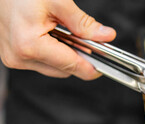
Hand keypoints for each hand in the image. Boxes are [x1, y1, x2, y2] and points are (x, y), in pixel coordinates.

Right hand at [0, 0, 115, 79]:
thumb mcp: (57, 1)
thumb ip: (83, 23)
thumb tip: (105, 36)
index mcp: (30, 45)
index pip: (71, 66)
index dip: (92, 67)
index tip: (104, 66)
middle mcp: (19, 57)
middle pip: (65, 70)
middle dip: (79, 57)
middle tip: (86, 40)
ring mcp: (14, 58)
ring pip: (55, 69)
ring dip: (65, 55)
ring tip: (64, 33)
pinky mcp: (14, 57)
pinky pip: (42, 62)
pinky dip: (53, 53)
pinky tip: (52, 36)